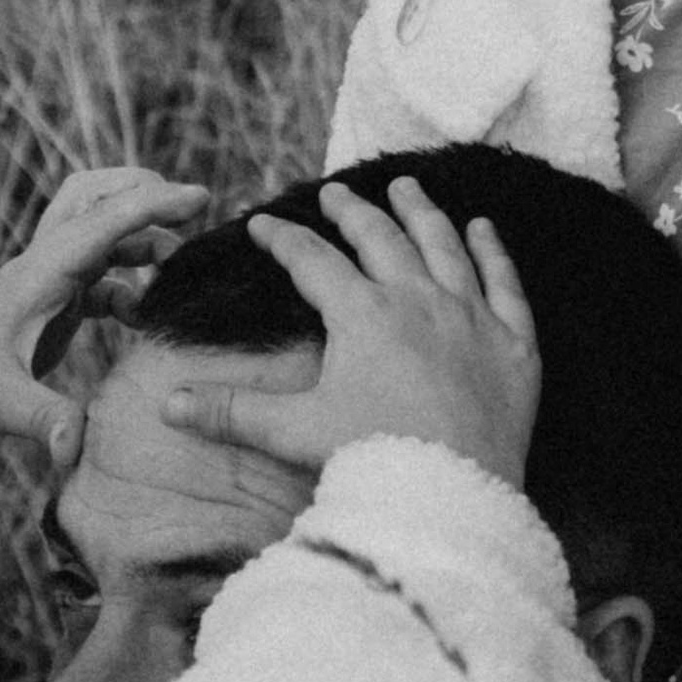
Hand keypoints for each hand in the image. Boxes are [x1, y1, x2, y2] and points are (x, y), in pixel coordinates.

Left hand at [0, 167, 208, 470]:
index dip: (154, 203)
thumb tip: (77, 448)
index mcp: (36, 273)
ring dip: (140, 238)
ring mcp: (44, 285)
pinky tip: (145, 316)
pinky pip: (98, 276)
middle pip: (93, 196)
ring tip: (178, 269)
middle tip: (188, 211)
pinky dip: (129, 284)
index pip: (102, 220)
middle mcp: (42, 267)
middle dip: (141, 191)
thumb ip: (44, 420)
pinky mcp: (46, 310)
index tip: (202, 196)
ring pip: (98, 233)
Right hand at [160, 174, 539, 483]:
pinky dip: (493, 250)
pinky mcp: (514, 342)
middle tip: (336, 192)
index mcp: (362, 314)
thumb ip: (232, 413)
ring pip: (444, 245)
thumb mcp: (294, 432)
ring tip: (407, 186)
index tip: (262, 221)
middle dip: (353, 211)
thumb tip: (167, 404)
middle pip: (380, 238)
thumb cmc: (371, 460)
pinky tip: (484, 227)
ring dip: (422, 211)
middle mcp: (418, 300)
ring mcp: (471, 316)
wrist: (451, 494)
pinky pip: (505, 282)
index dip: (283, 238)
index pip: (313, 260)